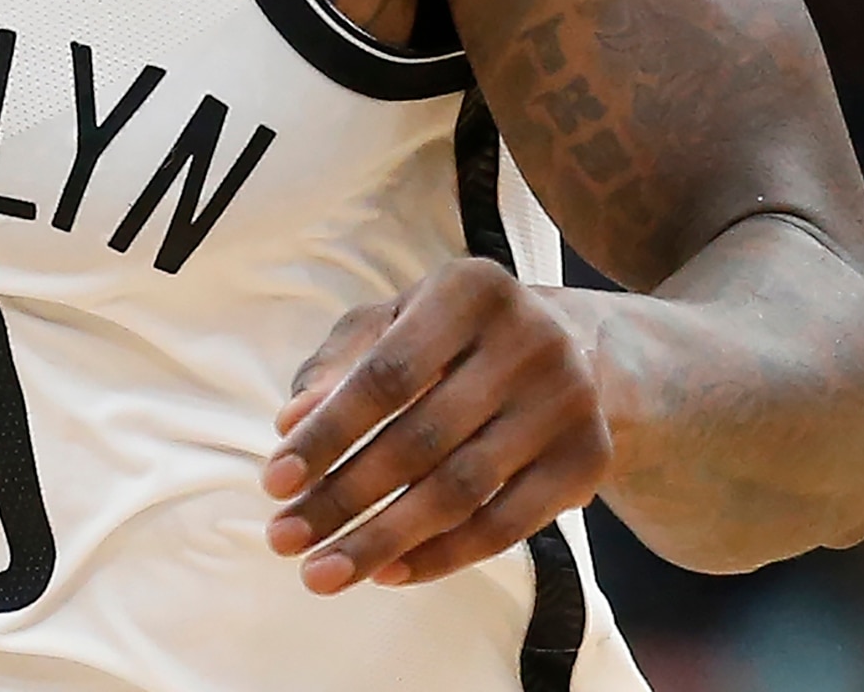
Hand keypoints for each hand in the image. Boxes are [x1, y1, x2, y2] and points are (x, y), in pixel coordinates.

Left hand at [260, 259, 611, 593]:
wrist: (578, 352)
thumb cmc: (454, 337)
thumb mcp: (395, 322)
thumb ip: (339, 364)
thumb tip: (290, 423)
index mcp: (470, 290)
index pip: (386, 375)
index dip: (328, 433)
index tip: (274, 482)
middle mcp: (528, 340)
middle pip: (419, 440)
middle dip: (342, 498)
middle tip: (284, 540)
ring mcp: (566, 403)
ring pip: (460, 491)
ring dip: (382, 541)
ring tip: (323, 574)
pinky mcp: (589, 459)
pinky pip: (506, 527)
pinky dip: (442, 556)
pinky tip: (388, 573)